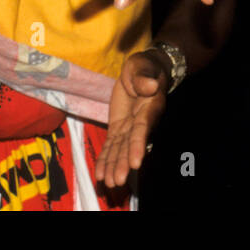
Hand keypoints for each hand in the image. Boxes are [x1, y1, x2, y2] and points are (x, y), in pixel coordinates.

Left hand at [96, 49, 169, 188]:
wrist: (142, 70)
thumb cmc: (144, 66)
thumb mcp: (141, 66)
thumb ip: (143, 77)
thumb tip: (149, 86)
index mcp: (149, 108)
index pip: (142, 129)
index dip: (137, 146)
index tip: (135, 163)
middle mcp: (140, 122)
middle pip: (130, 145)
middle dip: (123, 163)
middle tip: (116, 181)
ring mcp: (129, 127)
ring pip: (120, 149)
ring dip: (114, 166)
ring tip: (108, 183)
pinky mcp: (118, 127)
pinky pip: (111, 145)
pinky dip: (106, 159)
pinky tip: (100, 174)